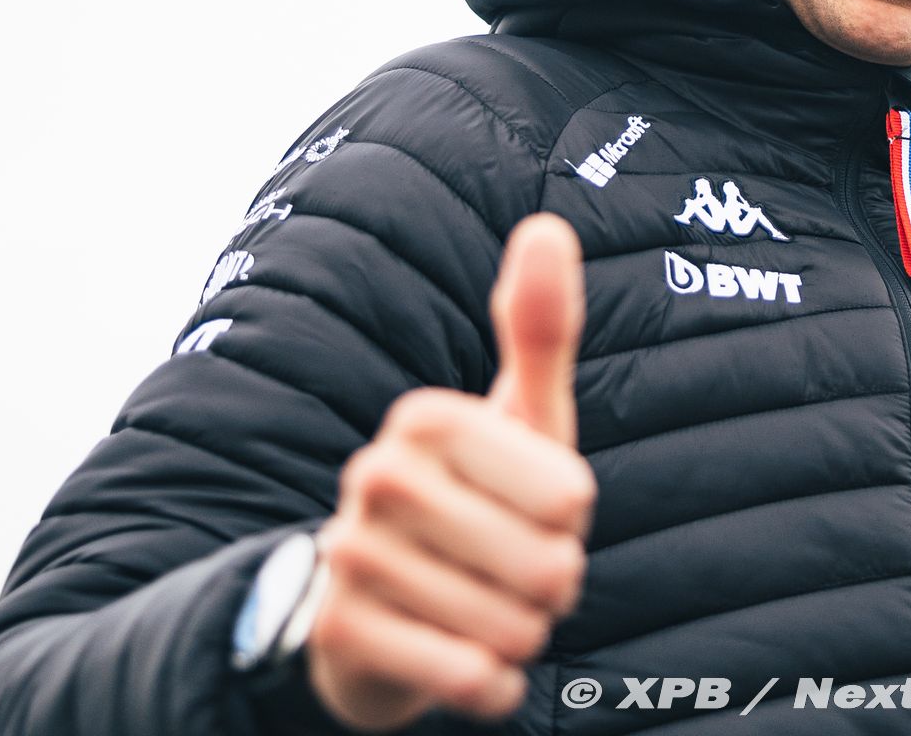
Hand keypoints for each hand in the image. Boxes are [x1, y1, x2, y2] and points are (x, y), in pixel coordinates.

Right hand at [304, 212, 596, 731]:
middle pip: (544, 566)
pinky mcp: (340, 635)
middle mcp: (378, 476)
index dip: (569, 523)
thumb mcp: (518, 418)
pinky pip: (465, 677)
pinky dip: (489, 685)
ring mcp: (352, 555)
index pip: (569, 498)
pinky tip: (470, 664)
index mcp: (425, 417)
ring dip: (518, 636)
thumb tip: (549, 226)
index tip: (530, 513)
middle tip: (510, 574)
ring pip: (508, 627)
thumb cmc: (473, 501)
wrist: (372, 609)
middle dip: (548, 589)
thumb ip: (538, 329)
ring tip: (482, 612)